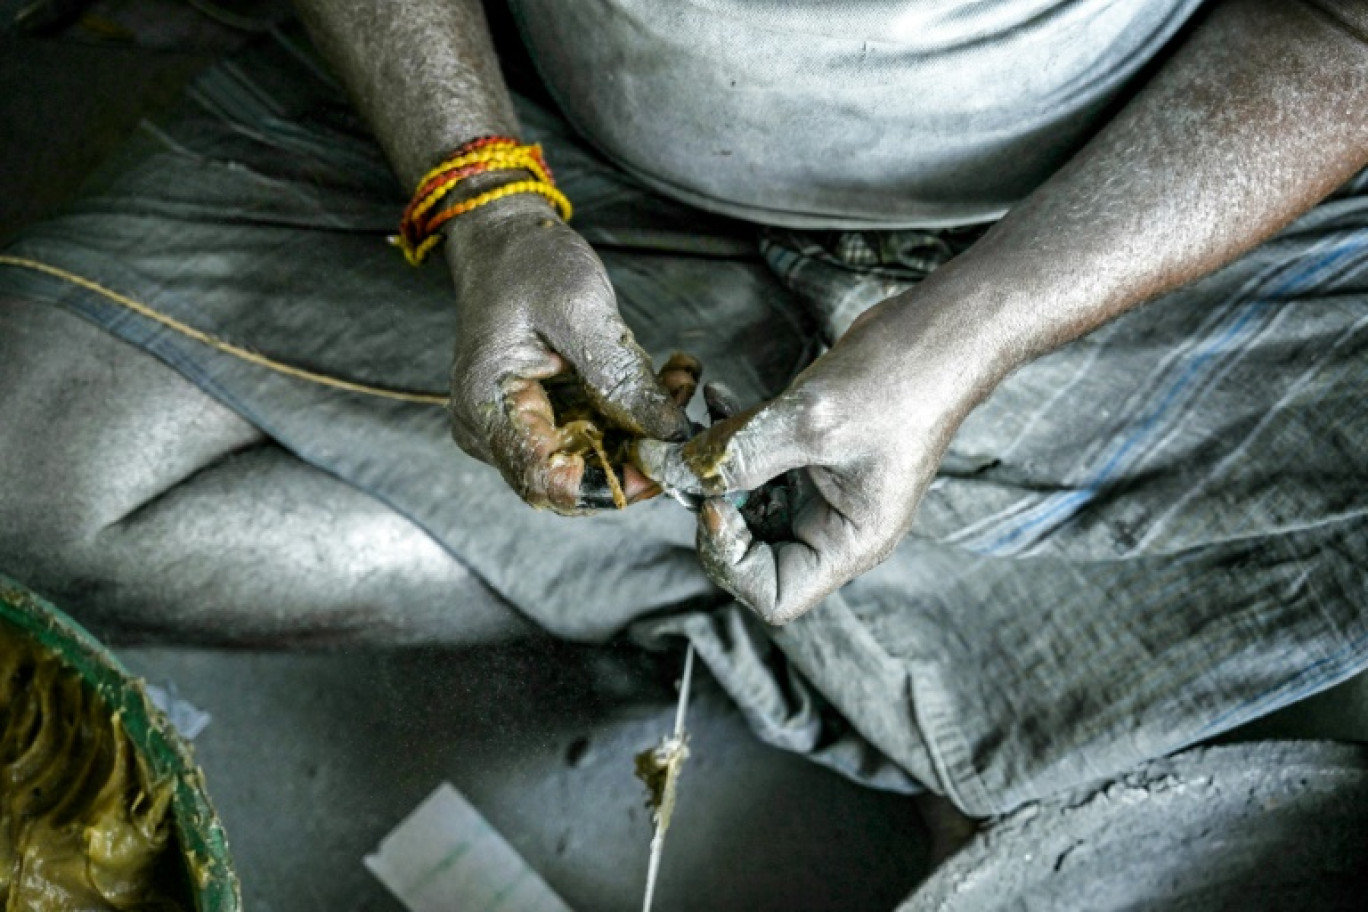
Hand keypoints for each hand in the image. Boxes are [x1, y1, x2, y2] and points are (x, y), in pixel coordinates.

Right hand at [444, 195, 693, 513]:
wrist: (503, 237)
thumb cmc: (526, 263)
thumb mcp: (579, 309)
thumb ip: (620, 376)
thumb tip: (667, 432)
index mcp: (488, 408)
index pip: (547, 482)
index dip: (609, 484)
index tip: (661, 462)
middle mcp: (494, 430)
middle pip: (574, 479)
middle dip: (637, 453)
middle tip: (683, 413)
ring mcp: (518, 426)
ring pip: (592, 458)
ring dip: (643, 431)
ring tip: (678, 381)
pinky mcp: (541, 415)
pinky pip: (593, 433)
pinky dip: (631, 414)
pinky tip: (662, 380)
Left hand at [638, 291, 1003, 622]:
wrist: (939, 332)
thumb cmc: (900, 381)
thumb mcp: (810, 421)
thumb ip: (736, 454)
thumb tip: (668, 473)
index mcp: (850, 544)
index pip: (773, 595)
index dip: (731, 559)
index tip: (713, 503)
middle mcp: (835, 528)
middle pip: (753, 554)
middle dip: (714, 507)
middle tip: (692, 461)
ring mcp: (823, 493)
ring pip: (747, 504)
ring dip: (715, 467)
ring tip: (700, 422)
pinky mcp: (811, 457)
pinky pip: (756, 465)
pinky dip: (731, 438)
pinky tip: (718, 398)